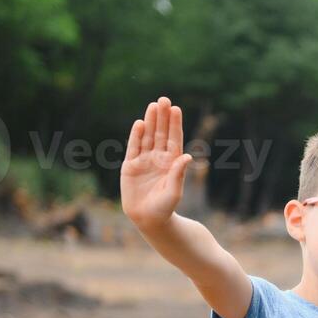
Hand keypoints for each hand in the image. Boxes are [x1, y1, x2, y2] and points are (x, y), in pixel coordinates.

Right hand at [121, 96, 191, 230]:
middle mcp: (159, 159)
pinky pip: (133, 147)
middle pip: (161, 133)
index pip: (174, 139)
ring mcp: (144, 160)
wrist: (148, 218)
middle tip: (164, 99)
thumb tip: (187, 156)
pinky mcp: (130, 166)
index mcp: (172, 163)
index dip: (175, 124)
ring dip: (150, 121)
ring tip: (153, 105)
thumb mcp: (174, 191)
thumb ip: (178, 174)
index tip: (176, 109)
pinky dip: (136, 135)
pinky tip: (140, 123)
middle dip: (162, 117)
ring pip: (148, 137)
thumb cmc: (165, 208)